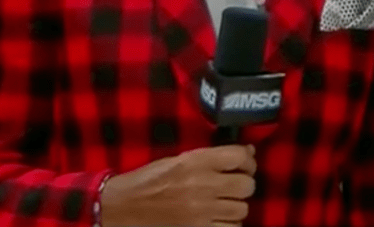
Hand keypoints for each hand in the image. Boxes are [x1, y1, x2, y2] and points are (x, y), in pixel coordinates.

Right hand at [101, 144, 256, 226]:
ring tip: (226, 202)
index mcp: (195, 161)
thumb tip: (243, 153)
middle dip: (244, 182)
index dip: (248, 158)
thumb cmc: (149, 178)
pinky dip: (230, 224)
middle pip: (246, 185)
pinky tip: (220, 219)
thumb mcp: (177, 159)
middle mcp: (203, 185)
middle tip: (236, 182)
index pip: (238, 156)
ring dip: (237, 205)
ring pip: (242, 209)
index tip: (246, 161)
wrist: (125, 206)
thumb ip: (208, 157)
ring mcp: (202, 211)